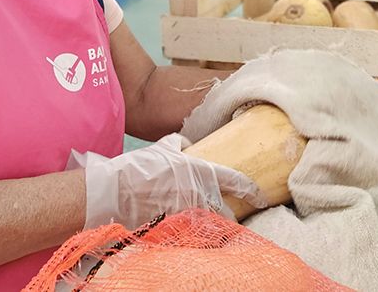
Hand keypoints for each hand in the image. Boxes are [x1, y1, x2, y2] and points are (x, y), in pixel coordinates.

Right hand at [70, 133, 266, 229]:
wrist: (115, 191)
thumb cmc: (138, 167)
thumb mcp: (161, 147)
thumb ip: (178, 144)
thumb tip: (186, 144)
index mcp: (199, 170)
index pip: (236, 181)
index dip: (252, 190)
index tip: (262, 197)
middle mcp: (197, 193)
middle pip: (226, 212)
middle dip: (232, 217)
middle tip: (233, 218)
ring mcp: (187, 212)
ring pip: (209, 224)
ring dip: (212, 226)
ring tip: (211, 227)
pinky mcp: (174, 228)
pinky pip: (191, 232)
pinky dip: (192, 233)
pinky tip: (188, 232)